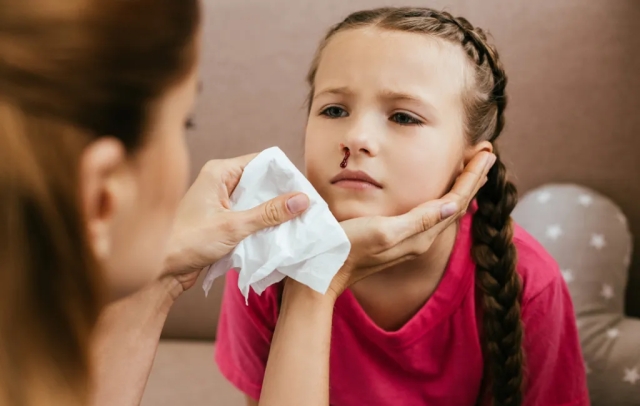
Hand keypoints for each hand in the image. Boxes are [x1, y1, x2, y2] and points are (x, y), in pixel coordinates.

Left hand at [163, 153, 309, 293]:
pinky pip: (250, 217)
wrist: (161, 270)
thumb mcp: (233, 226)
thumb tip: (302, 199)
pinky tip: (281, 233)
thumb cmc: (188, 241)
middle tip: (307, 207)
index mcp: (219, 172)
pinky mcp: (223, 220)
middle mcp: (221, 182)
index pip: (261, 162)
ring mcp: (222, 202)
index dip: (283, 173)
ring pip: (257, 201)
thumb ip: (268, 213)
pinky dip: (264, 224)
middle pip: (261, 182)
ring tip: (299, 221)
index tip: (305, 188)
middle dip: (283, 195)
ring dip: (274, 212)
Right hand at [327, 151, 494, 297]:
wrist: (325, 269)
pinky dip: (444, 196)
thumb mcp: (384, 231)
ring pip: (446, 208)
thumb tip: (453, 203)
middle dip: (473, 177)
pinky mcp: (400, 238)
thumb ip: (419, 220)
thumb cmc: (349, 246)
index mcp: (421, 234)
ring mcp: (411, 240)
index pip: (457, 200)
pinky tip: (443, 193)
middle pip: (457, 203)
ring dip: (461, 186)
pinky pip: (432, 214)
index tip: (486, 150)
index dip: (472, 175)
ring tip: (472, 168)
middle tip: (486, 152)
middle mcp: (422, 238)